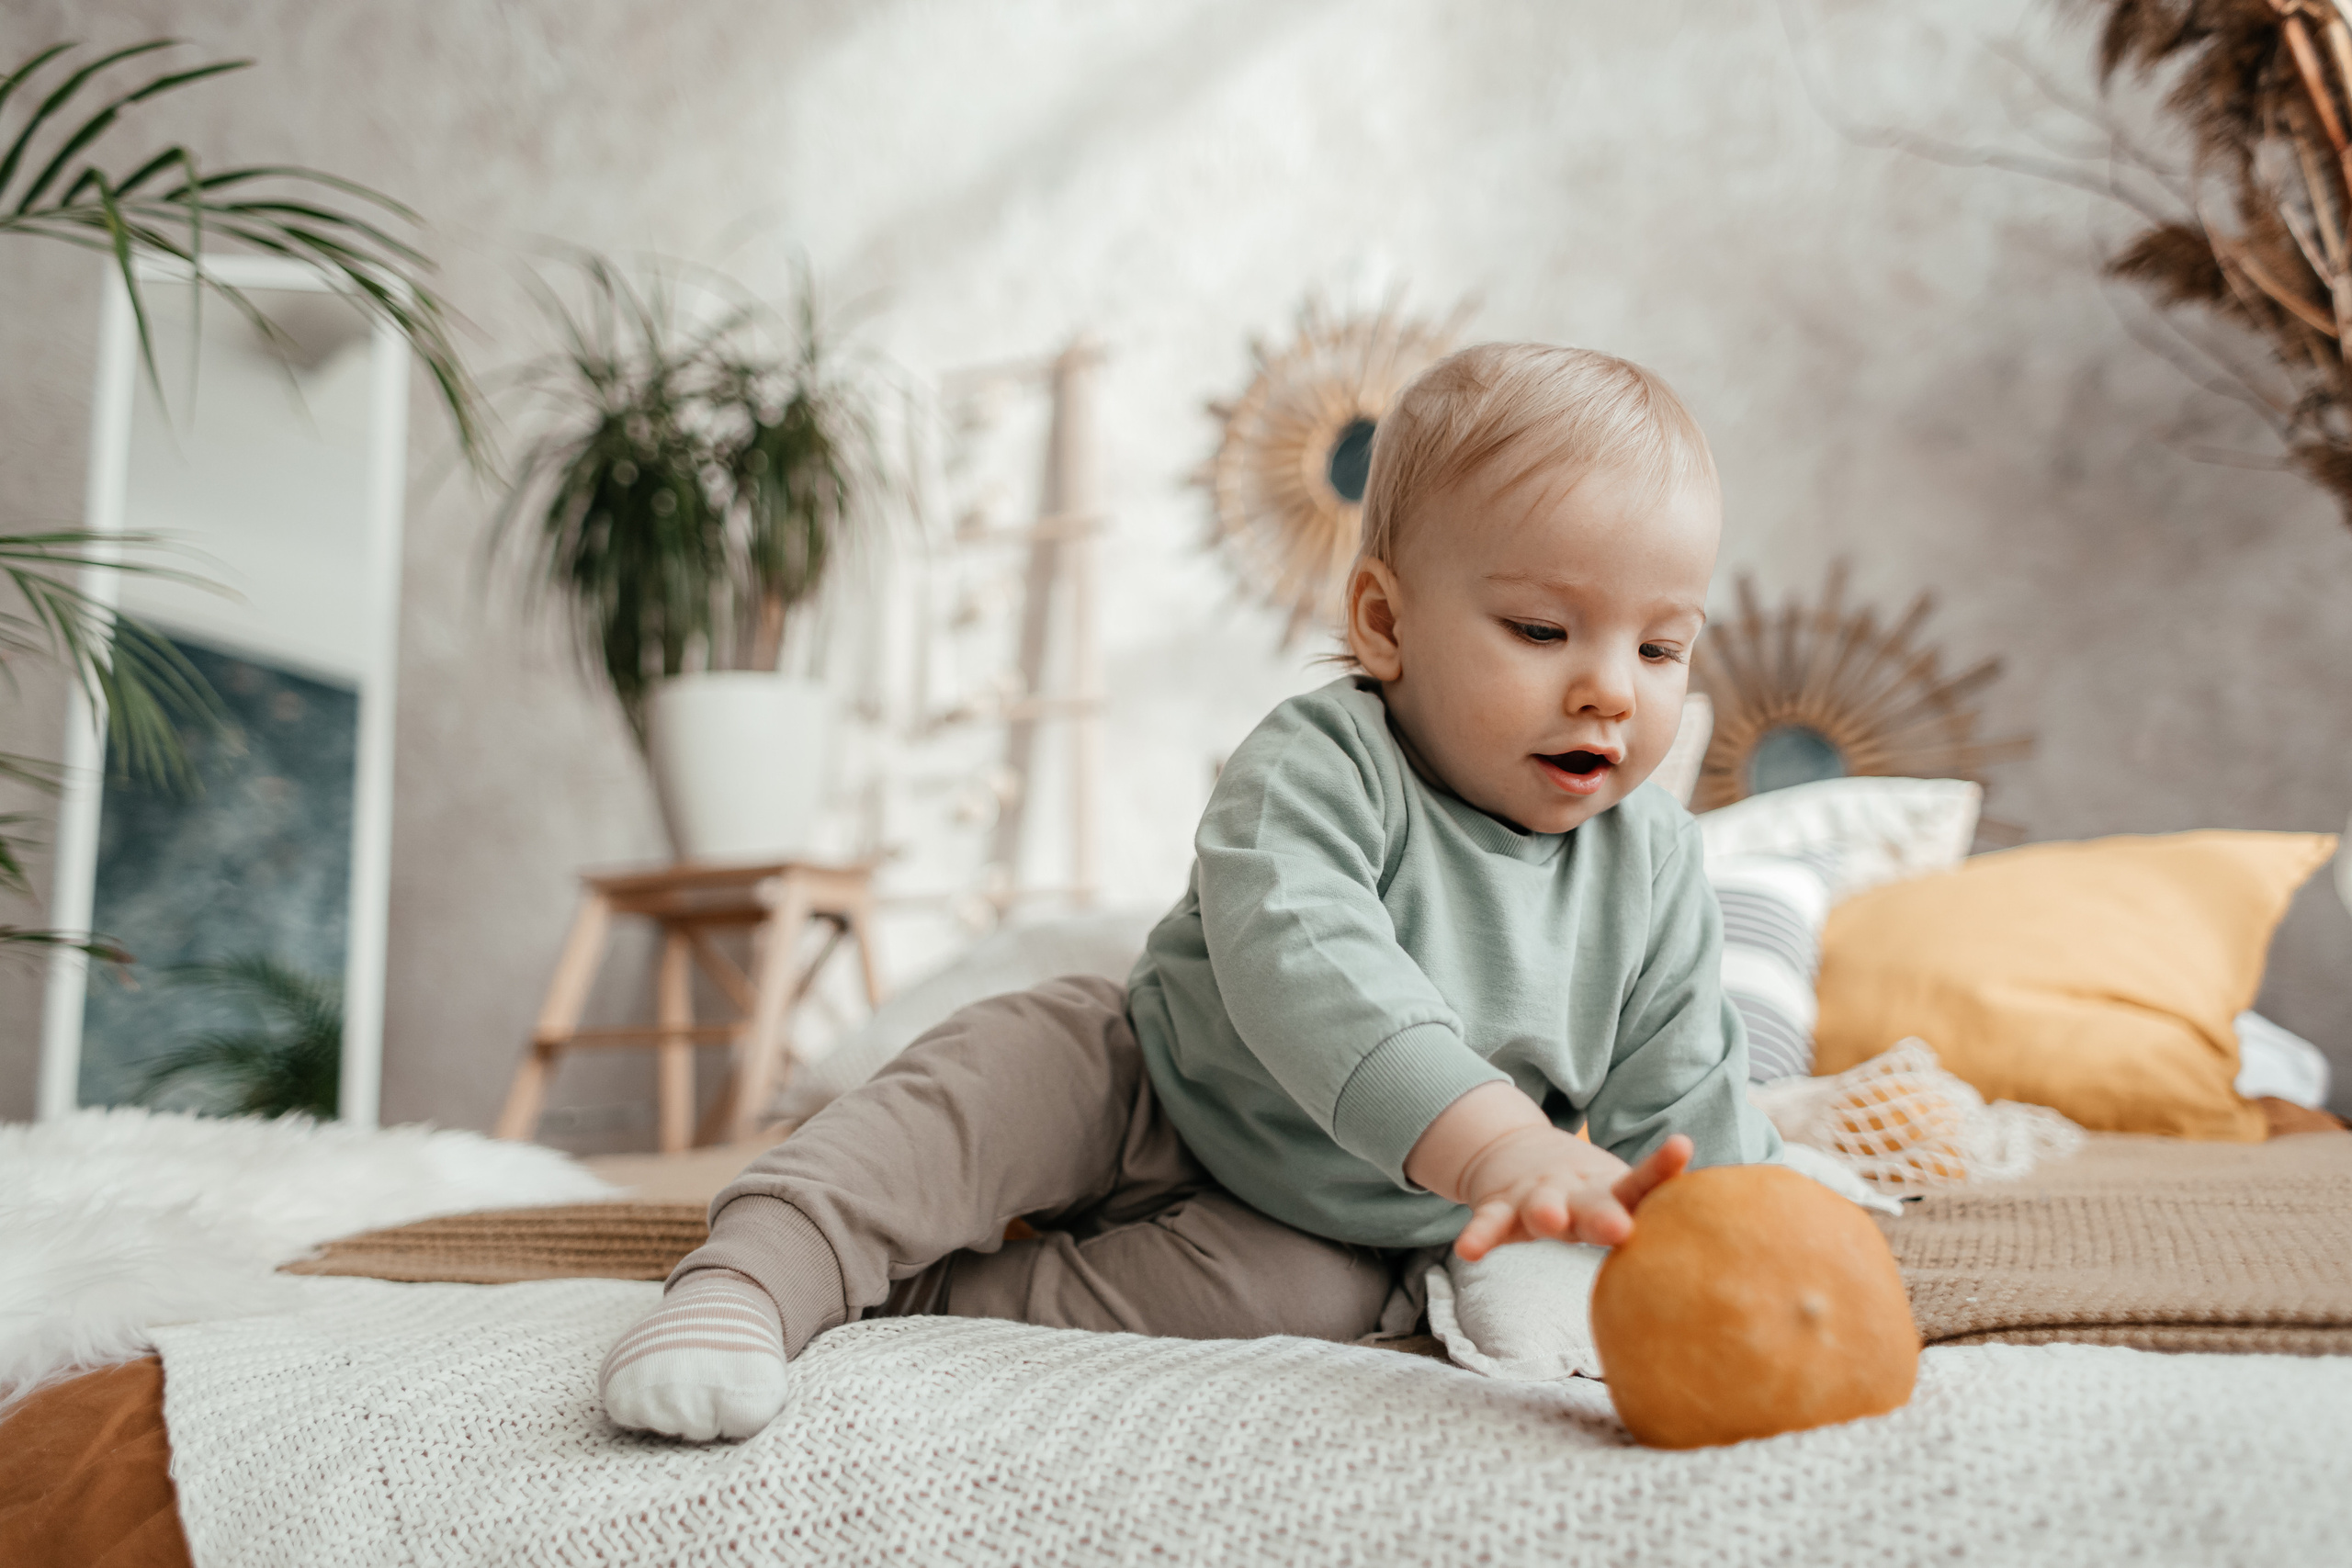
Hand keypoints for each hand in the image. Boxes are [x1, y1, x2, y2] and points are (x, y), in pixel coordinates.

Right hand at [1451, 1127, 1690, 1259]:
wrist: (1514, 1156)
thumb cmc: (1588, 1194)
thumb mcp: (1620, 1199)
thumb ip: (1659, 1220)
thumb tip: (1741, 1269)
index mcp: (1611, 1191)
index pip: (1642, 1183)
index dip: (1662, 1169)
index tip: (1683, 1148)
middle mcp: (1575, 1190)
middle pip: (1593, 1202)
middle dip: (1604, 1213)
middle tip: (1619, 1226)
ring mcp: (1535, 1197)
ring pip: (1540, 1206)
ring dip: (1544, 1214)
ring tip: (1546, 1223)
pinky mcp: (1499, 1208)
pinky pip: (1489, 1224)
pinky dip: (1480, 1235)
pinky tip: (1470, 1251)